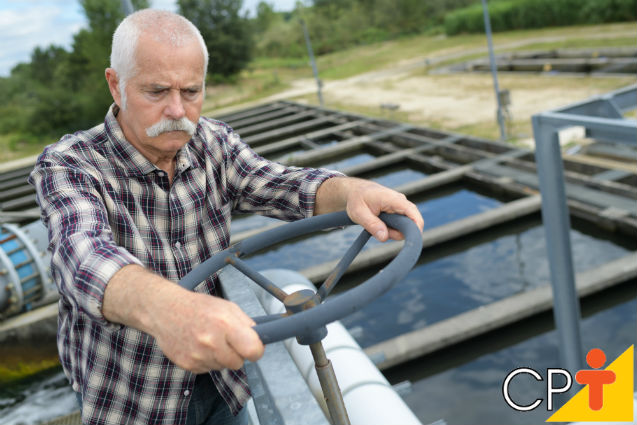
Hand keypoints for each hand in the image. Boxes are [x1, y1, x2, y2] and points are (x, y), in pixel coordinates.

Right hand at [103, 265, 264, 372]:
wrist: (164, 310)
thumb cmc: (199, 307)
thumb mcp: (227, 307)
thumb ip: (246, 324)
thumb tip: (261, 339)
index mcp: (225, 324)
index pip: (253, 351)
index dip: (256, 350)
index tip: (254, 347)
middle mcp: (212, 342)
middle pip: (239, 362)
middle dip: (237, 353)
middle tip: (227, 340)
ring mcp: (198, 356)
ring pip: (223, 367)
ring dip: (221, 357)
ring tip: (209, 339)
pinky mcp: (188, 365)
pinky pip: (208, 369)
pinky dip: (207, 360)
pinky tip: (198, 345)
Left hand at [345, 179, 423, 240]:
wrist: (355, 191)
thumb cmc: (357, 199)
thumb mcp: (358, 213)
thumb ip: (372, 225)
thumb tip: (384, 237)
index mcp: (392, 199)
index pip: (412, 211)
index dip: (416, 226)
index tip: (412, 240)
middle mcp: (400, 202)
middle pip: (410, 222)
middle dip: (397, 233)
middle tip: (379, 231)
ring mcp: (400, 207)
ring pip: (404, 226)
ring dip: (392, 232)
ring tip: (376, 225)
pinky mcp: (398, 212)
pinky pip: (400, 225)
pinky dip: (390, 229)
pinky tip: (379, 224)